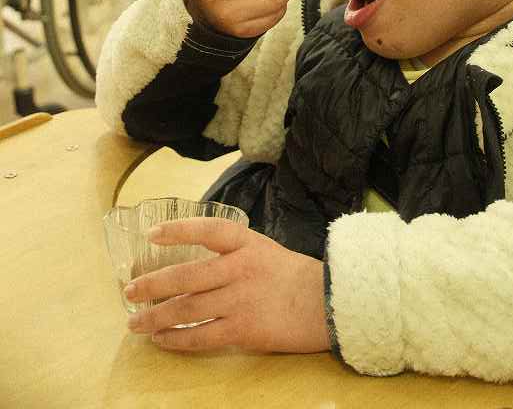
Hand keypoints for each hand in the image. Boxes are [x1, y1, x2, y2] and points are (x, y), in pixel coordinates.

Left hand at [125, 218, 329, 352]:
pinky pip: (201, 337)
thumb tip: (193, 265)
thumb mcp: (263, 249)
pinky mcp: (244, 330)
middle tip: (129, 291)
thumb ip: (231, 253)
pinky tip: (162, 340)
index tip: (151, 234)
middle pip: (186, 276)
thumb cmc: (292, 276)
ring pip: (187, 309)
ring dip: (156, 316)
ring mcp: (240, 300)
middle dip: (152, 284)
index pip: (206, 230)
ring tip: (136, 322)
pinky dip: (177, 340)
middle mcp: (240, 269)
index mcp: (246, 243)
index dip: (177, 230)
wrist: (326, 304)